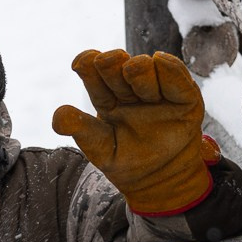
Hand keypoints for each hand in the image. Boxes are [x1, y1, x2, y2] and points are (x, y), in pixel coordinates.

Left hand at [50, 49, 219, 215]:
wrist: (161, 180)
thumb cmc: (126, 161)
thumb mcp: (101, 149)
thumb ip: (81, 131)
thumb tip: (58, 117)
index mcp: (106, 96)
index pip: (92, 72)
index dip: (87, 63)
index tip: (81, 63)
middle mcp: (129, 88)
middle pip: (117, 65)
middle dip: (111, 63)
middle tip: (109, 63)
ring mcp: (156, 90)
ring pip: (146, 67)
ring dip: (138, 68)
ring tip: (137, 76)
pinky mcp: (183, 97)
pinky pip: (176, 78)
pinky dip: (169, 69)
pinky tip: (160, 61)